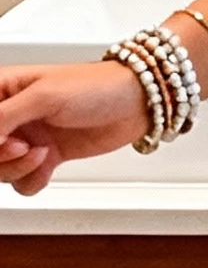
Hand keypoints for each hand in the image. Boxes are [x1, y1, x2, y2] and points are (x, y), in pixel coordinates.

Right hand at [0, 61, 149, 195]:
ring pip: (1, 169)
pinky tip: (48, 164)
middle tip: (24, 147)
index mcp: (3, 89)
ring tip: (42, 153)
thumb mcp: (43, 96)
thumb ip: (5, 115)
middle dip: (1, 156)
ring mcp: (27, 137)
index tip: (3, 141)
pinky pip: (23, 181)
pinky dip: (32, 180)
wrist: (135, 103)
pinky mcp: (45, 157)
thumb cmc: (95, 86)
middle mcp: (11, 115)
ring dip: (18, 169)